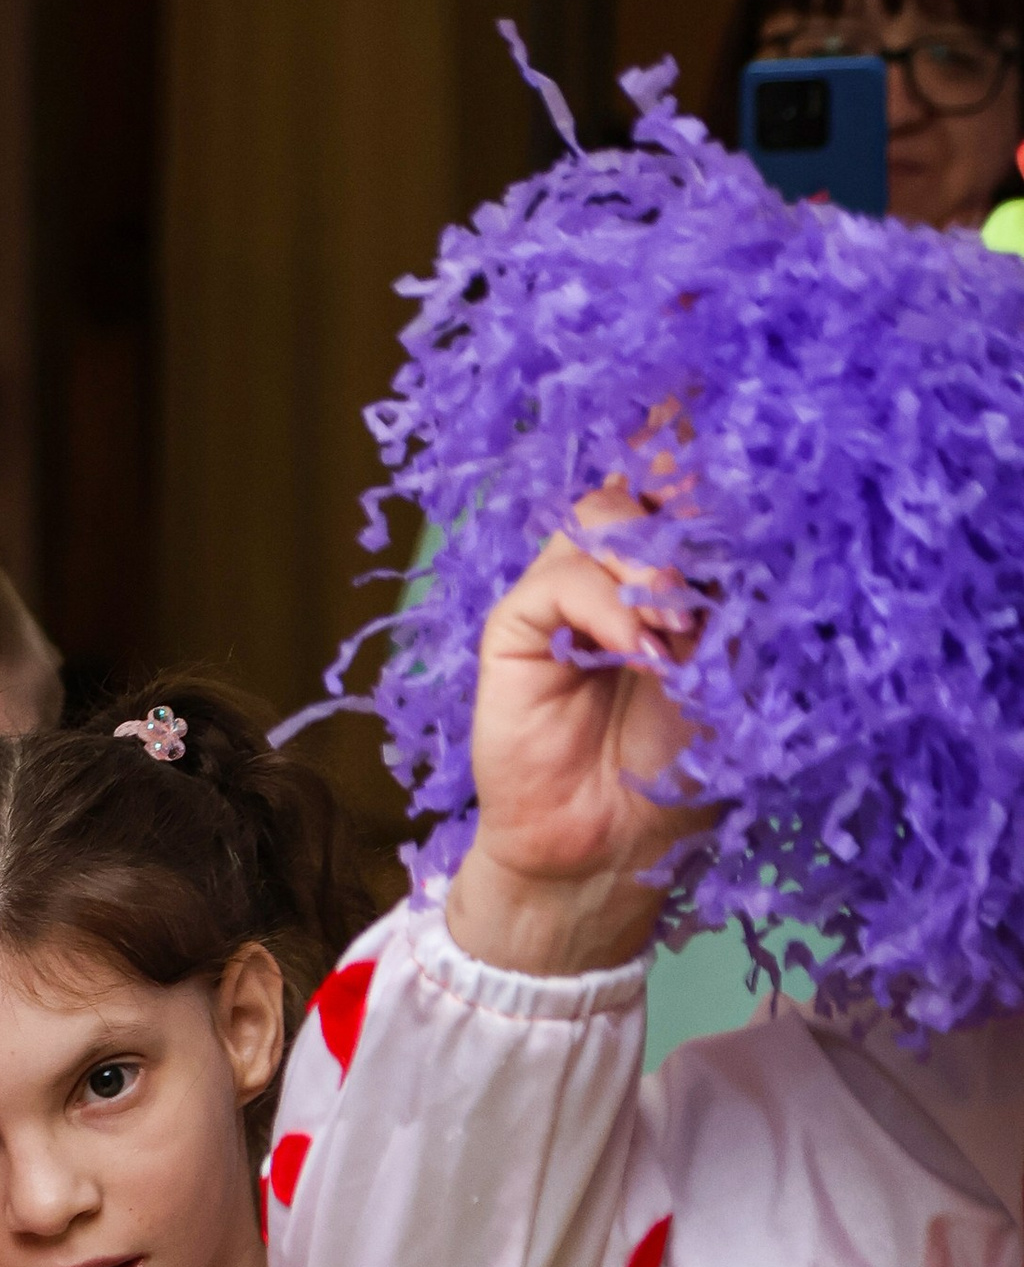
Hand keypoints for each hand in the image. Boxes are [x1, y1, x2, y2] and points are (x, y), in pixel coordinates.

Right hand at [446, 482, 710, 977]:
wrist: (613, 844)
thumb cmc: (680, 764)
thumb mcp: (734, 664)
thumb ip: (733, 589)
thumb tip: (743, 518)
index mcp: (677, 564)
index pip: (685, 478)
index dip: (707, 443)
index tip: (749, 422)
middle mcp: (617, 563)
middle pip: (642, 475)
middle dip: (685, 485)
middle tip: (718, 521)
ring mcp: (565, 588)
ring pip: (602, 512)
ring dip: (652, 561)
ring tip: (683, 628)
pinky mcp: (518, 625)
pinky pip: (562, 579)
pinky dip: (609, 607)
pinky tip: (642, 652)